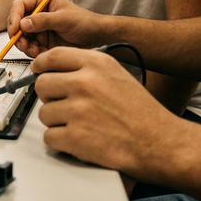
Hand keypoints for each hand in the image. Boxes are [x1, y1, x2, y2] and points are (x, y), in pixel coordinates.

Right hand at [7, 0, 105, 56]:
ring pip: (21, 37)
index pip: (19, 6)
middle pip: (16, 23)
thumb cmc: (84, 22)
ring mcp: (38, 28)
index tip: (15, 30)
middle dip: (17, 35)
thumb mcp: (64, 19)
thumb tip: (23, 23)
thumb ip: (43, 20)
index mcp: (41, 1)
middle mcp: (36, 14)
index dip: (14, 17)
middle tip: (23, 44)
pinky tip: (42, 53)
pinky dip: (33, 52)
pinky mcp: (41, 41)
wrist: (96, 37)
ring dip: (25, 46)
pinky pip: (29, 47)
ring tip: (35, 51)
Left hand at [33, 47, 184, 180]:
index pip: (53, 56)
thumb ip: (87, 68)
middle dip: (49, 97)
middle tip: (65, 106)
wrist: (162, 144)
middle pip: (42, 85)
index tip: (38, 71)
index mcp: (96, 64)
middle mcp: (85, 83)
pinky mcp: (75, 137)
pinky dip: (61, 142)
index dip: (41, 65)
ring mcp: (79, 110)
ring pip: (44, 113)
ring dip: (57, 122)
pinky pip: (49, 137)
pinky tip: (80, 140)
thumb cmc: (142, 113)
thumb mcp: (117, 75)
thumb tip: (55, 69)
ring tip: (80, 125)